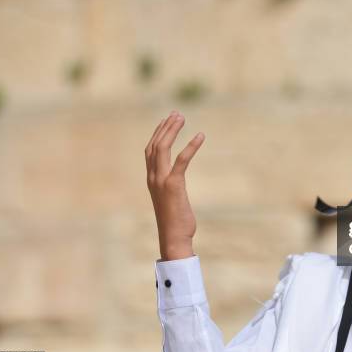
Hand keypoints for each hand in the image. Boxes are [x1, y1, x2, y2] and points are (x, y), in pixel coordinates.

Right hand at [145, 111, 204, 259]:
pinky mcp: (174, 185)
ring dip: (173, 130)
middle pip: (155, 144)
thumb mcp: (170, 200)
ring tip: (182, 118)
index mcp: (151, 179)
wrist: (174, 238)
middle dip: (166, 127)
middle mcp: (153, 177)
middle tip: (177, 114)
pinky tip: (200, 136)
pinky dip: (191, 146)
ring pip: (163, 148)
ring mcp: (161, 181)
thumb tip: (176, 183)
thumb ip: (170, 188)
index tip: (168, 120)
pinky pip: (182, 160)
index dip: (158, 133)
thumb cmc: (176, 222)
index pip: (150, 150)